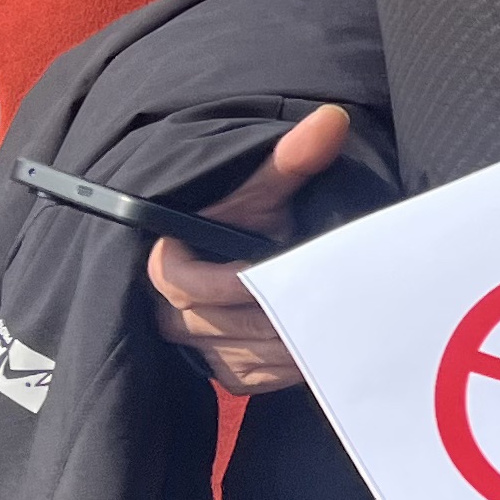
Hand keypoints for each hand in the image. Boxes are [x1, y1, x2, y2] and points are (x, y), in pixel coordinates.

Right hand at [145, 104, 350, 395]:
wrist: (241, 250)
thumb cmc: (246, 215)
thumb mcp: (262, 186)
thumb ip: (289, 158)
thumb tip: (332, 121)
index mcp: (167, 262)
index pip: (179, 280)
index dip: (225, 279)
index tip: (264, 268)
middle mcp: (172, 313)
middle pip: (219, 323)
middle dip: (271, 309)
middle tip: (322, 296)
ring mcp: (197, 347)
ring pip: (241, 353)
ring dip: (285, 339)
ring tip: (333, 318)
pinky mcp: (223, 371)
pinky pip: (254, 378)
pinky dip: (287, 365)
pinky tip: (320, 345)